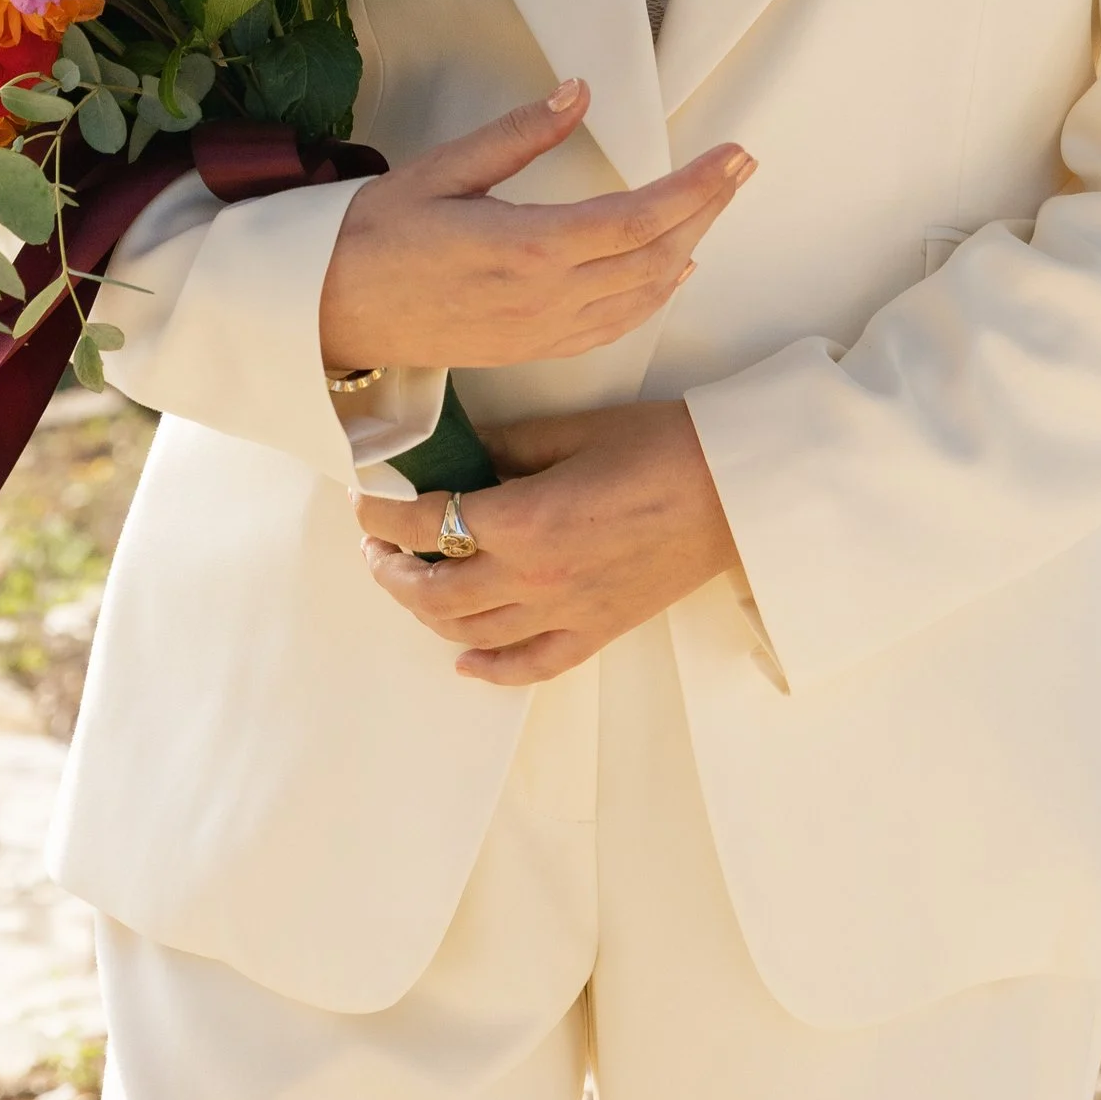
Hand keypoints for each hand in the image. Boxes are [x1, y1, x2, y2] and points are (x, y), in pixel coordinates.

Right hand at [318, 83, 752, 374]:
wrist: (328, 316)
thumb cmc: (373, 236)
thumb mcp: (441, 171)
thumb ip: (517, 137)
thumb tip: (578, 92)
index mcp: (528, 247)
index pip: (638, 217)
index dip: (696, 187)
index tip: (735, 155)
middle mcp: (547, 297)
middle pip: (655, 255)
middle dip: (707, 209)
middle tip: (742, 167)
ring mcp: (543, 331)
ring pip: (643, 295)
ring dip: (688, 248)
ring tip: (715, 204)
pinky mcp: (533, 349)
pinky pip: (614, 325)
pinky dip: (656, 294)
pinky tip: (672, 270)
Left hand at [357, 401, 740, 683]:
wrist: (735, 491)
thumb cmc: (662, 448)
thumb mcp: (574, 431)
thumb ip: (509, 444)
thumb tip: (462, 452)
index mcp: (524, 518)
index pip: (427, 523)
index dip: (383, 512)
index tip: (365, 498)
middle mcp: (534, 576)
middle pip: (432, 590)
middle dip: (388, 568)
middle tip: (375, 544)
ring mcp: (564, 613)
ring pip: (466, 631)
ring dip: (423, 610)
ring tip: (407, 582)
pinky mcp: (594, 632)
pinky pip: (528, 667)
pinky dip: (487, 669)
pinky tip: (463, 657)